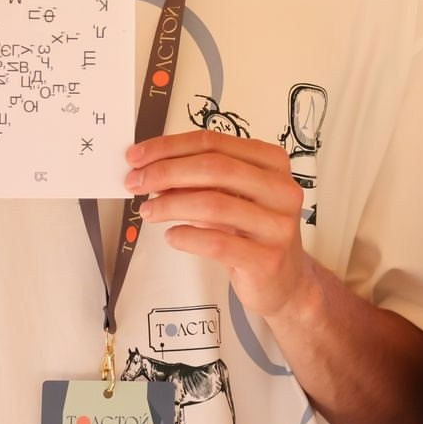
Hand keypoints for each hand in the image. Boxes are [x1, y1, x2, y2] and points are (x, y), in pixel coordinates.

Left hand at [126, 129, 312, 318]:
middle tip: (136, 182)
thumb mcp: (232, 197)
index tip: (138, 156)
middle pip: (214, 168)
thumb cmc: (254, 233)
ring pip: (214, 204)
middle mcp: (280, 190)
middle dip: (166, 172)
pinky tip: (172, 236)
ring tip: (148, 211)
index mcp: (271, 163)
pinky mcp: (267, 259)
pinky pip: (217, 243)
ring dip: (171, 205)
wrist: (286, 281)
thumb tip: (152, 169)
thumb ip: (200, 180)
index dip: (170, 146)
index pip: (214, 142)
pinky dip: (187, 237)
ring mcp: (277, 225)